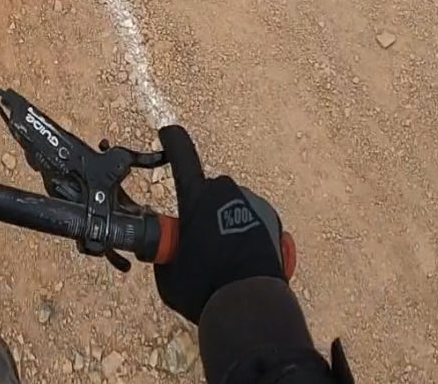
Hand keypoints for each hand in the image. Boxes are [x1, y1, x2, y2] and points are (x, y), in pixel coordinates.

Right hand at [154, 125, 293, 324]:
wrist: (251, 306)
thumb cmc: (205, 289)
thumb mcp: (168, 273)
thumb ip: (166, 252)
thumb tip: (168, 253)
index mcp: (195, 198)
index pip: (181, 155)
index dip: (173, 139)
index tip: (168, 131)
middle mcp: (224, 192)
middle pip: (208, 190)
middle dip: (203, 208)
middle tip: (201, 242)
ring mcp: (251, 203)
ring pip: (231, 206)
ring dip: (226, 223)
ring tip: (225, 260)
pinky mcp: (272, 219)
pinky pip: (252, 220)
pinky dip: (247, 234)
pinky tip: (243, 262)